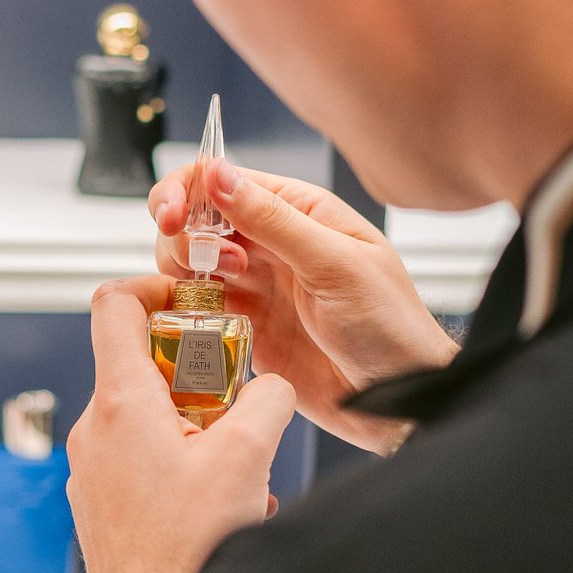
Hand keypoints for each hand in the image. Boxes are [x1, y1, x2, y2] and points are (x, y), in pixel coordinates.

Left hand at [67, 279, 295, 572]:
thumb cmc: (188, 548)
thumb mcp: (247, 457)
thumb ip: (267, 399)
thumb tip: (271, 387)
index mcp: (122, 402)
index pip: (114, 304)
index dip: (153, 286)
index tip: (188, 298)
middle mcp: (96, 428)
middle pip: (136, 360)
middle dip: (192, 365)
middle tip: (234, 393)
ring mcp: (92, 467)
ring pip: (141, 411)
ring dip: (189, 416)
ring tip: (229, 457)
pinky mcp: (100, 500)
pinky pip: (137, 454)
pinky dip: (175, 454)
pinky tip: (210, 494)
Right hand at [151, 159, 457, 452]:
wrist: (399, 399)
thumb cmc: (391, 327)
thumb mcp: (335, 265)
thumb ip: (275, 220)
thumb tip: (219, 174)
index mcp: (300, 212)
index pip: (224, 180)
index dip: (187, 192)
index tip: (173, 219)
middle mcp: (273, 244)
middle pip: (197, 221)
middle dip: (181, 238)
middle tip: (200, 267)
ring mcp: (258, 287)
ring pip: (191, 265)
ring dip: (183, 275)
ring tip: (212, 297)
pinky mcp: (247, 329)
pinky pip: (200, 310)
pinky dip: (187, 312)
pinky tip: (201, 323)